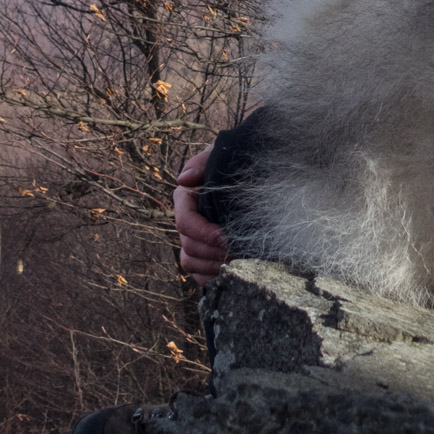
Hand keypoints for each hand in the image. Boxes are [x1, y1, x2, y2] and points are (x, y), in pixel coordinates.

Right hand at [173, 144, 230, 284]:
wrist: (250, 174)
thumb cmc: (234, 162)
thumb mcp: (220, 156)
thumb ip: (202, 163)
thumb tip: (184, 180)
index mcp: (185, 198)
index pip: (185, 221)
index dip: (204, 233)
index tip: (226, 238)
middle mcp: (186, 221)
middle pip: (189, 245)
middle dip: (213, 252)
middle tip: (240, 254)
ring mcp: (192, 239)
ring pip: (190, 262)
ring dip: (213, 266)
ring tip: (238, 264)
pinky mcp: (202, 256)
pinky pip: (197, 275)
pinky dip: (210, 278)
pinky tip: (230, 275)